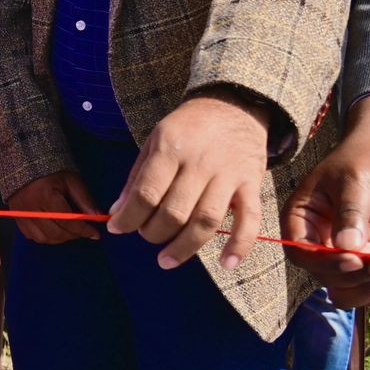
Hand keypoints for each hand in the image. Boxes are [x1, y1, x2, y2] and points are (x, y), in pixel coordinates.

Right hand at [7, 170, 101, 243]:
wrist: (25, 165)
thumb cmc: (52, 171)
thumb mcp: (72, 181)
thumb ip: (84, 200)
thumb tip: (97, 217)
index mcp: (45, 196)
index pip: (67, 221)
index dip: (83, 230)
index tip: (96, 234)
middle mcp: (31, 209)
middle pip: (55, 233)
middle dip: (73, 235)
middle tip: (83, 231)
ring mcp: (21, 215)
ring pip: (43, 238)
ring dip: (60, 238)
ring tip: (69, 231)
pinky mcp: (16, 218)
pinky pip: (32, 236)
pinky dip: (45, 237)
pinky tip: (54, 229)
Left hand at [109, 92, 268, 269]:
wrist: (233, 105)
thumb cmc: (187, 128)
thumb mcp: (154, 142)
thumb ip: (137, 178)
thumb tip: (117, 212)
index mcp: (170, 149)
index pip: (146, 194)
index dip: (128, 218)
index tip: (117, 228)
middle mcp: (200, 163)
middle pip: (175, 212)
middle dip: (153, 233)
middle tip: (147, 236)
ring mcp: (229, 175)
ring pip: (207, 221)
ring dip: (185, 248)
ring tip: (168, 260)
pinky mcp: (252, 184)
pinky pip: (250, 220)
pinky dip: (240, 245)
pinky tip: (227, 264)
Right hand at [282, 95, 369, 308]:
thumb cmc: (364, 161)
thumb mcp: (354, 180)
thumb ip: (351, 212)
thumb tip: (348, 247)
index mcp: (301, 220)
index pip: (301, 252)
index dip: (323, 262)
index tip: (352, 259)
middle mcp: (319, 243)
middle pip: (324, 276)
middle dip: (352, 276)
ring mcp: (346, 255)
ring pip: (346, 290)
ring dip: (368, 289)